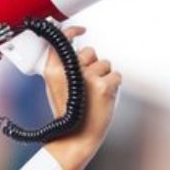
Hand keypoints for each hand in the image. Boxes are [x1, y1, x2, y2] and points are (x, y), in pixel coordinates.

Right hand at [40, 26, 121, 169]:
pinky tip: (103, 98)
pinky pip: (117, 75)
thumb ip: (64, 66)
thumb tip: (76, 49)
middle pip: (89, 51)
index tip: (80, 30)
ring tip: (94, 94)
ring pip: (105, 63)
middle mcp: (69, 70)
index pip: (63, 39)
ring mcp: (87, 77)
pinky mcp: (103, 86)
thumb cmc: (69, 113)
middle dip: (92, 64)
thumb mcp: (56, 87)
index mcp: (53, 70)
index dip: (73, 31)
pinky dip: (114, 86)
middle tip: (86, 84)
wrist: (75, 138)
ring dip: (104, 76)